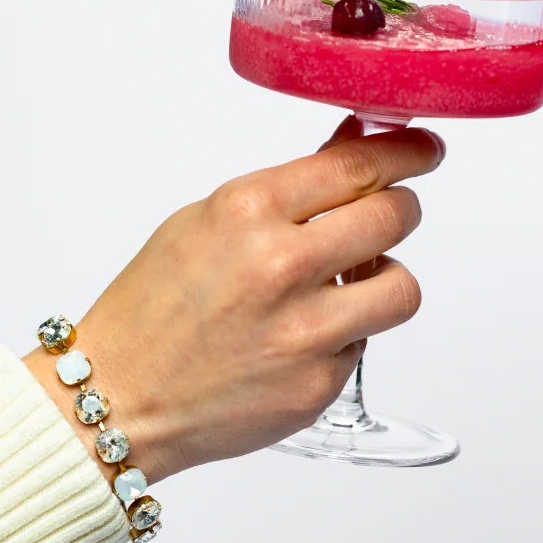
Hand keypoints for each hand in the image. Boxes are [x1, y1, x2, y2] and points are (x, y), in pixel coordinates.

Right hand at [26, 117, 444, 479]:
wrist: (117, 398)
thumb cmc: (154, 307)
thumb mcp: (208, 220)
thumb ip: (291, 187)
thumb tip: (357, 143)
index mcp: (247, 210)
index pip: (359, 165)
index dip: (406, 153)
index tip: (424, 150)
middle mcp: (281, 267)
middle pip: (396, 216)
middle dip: (399, 209)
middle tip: (387, 213)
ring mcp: (305, 331)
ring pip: (403, 287)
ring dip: (385, 279)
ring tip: (348, 284)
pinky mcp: (319, 385)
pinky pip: (366, 343)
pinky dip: (346, 334)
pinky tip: (301, 337)